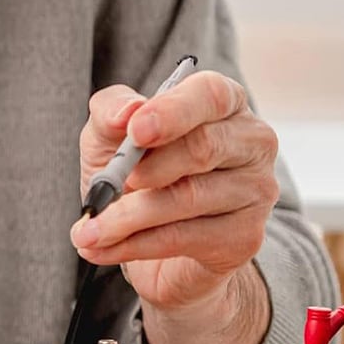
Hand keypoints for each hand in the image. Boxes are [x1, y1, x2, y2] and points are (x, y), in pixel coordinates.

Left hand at [71, 71, 278, 311]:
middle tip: (107, 185)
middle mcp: (251, 141)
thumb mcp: (110, 134)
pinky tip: (102, 248)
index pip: (211, 94)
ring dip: (126, 216)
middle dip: (147, 167)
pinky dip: (134, 244)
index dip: (174, 111)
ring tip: (88, 229)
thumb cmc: (135, 170)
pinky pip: (183, 238)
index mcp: (223, 101)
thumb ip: (111, 112)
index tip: (136, 130)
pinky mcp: (245, 236)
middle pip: (203, 147)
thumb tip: (126, 113)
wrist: (149, 238)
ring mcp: (255, 190)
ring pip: (188, 197)